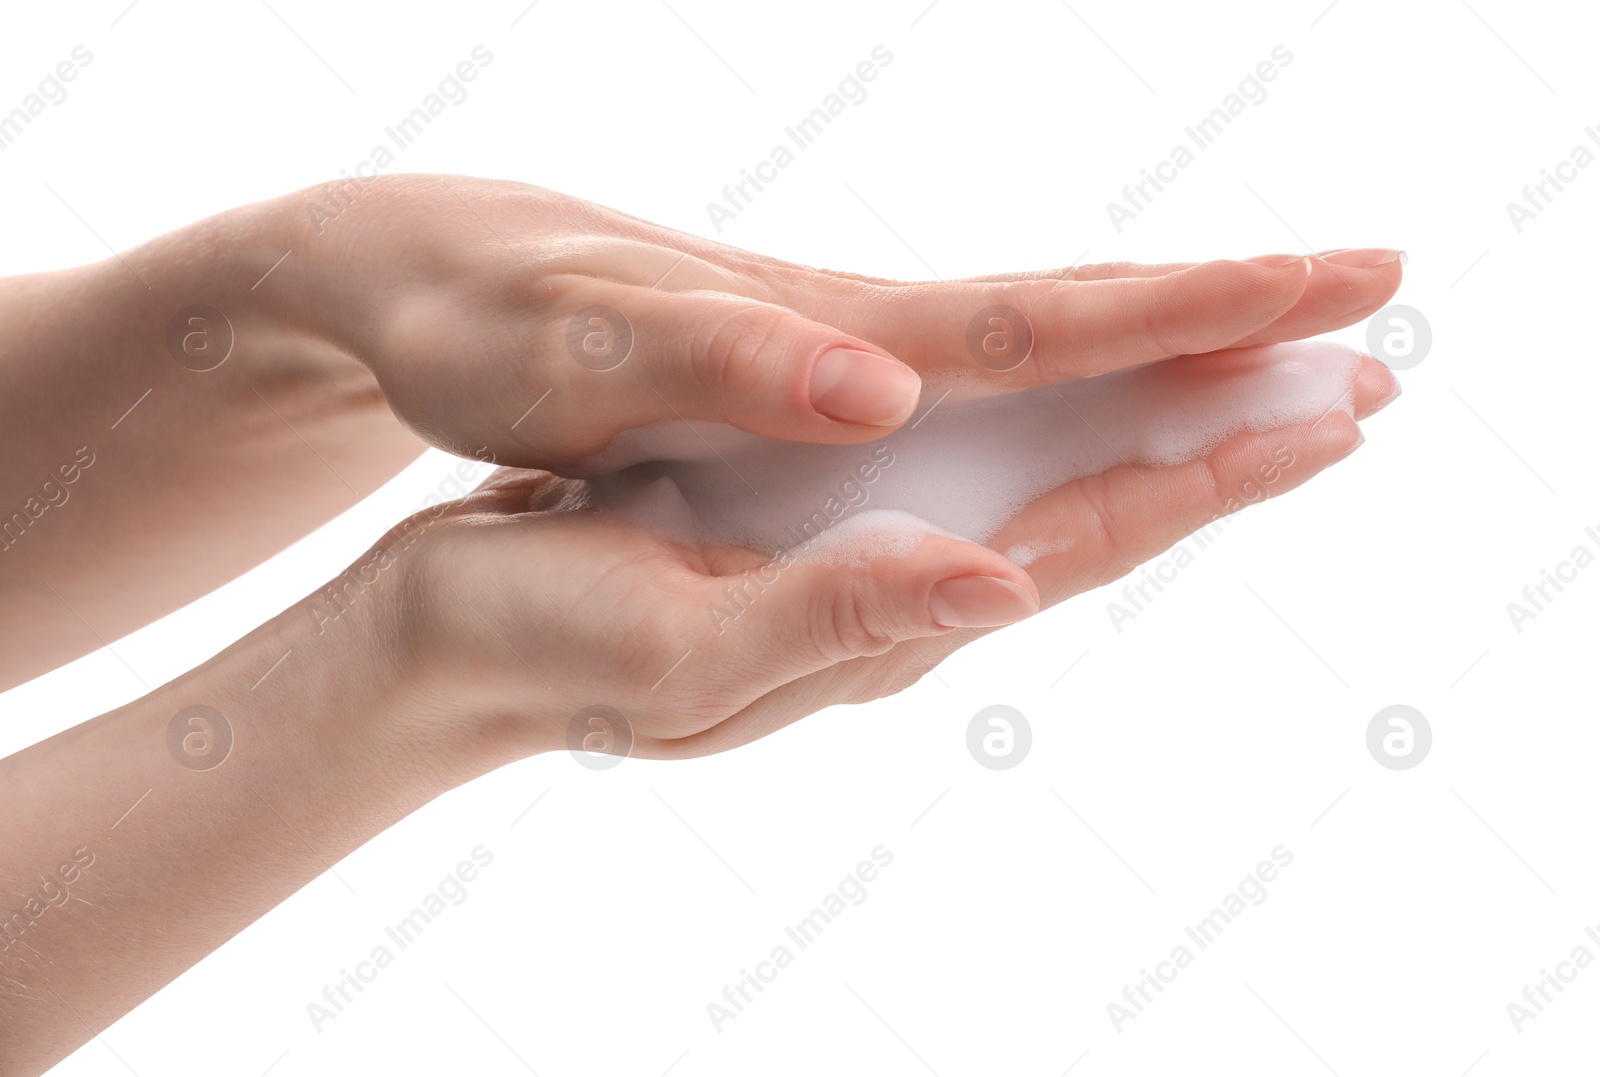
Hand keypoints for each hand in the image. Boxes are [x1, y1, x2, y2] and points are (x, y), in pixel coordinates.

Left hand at [271, 174, 1403, 471]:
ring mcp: (848, 352)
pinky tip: (1104, 400)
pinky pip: (975, 380)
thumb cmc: (495, 323)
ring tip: (1290, 361)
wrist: (428, 271)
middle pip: (1080, 323)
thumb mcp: (592, 359)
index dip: (1198, 318)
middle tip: (1387, 317)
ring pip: (1041, 349)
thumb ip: (733, 376)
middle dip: (1234, 320)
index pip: (1052, 326)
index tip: (1341, 302)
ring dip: (1172, 351)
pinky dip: (1066, 383)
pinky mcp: (812, 372)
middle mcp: (867, 339)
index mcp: (838, 341)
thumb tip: (888, 396)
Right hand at [360, 341, 1395, 763]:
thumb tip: (991, 582)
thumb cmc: (539, 649)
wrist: (445, 655)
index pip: (1082, 542)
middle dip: (1227, 454)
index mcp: (876, 621)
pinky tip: (1078, 418)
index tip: (1328, 416)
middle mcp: (894, 601)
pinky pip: (964, 479)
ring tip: (1255, 393)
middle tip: (1355, 390)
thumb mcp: (679, 650)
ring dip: (1154, 438)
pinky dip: (1048, 436)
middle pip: (1099, 518)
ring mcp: (856, 570)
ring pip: (1043, 494)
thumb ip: (833, 622)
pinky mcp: (806, 537)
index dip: (1208, 477)